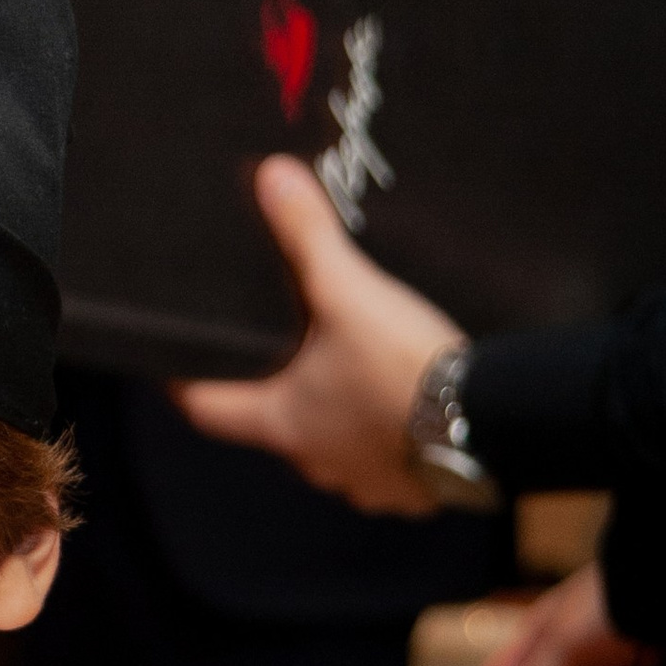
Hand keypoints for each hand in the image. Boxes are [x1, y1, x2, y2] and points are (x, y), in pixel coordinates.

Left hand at [173, 157, 463, 513]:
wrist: (490, 427)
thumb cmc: (405, 369)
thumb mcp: (351, 295)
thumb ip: (308, 238)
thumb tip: (269, 178)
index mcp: (282, 423)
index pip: (206, 410)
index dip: (186, 385)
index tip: (175, 365)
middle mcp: (313, 462)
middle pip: (271, 427)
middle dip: (272, 392)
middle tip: (277, 352)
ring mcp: (362, 482)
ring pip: (329, 448)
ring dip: (331, 417)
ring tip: (346, 374)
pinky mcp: (408, 487)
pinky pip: (382, 465)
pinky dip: (382, 437)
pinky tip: (402, 408)